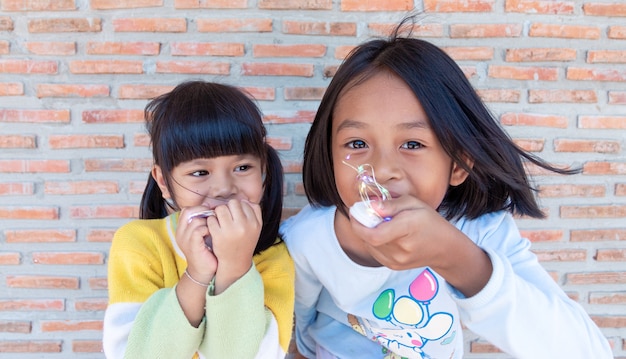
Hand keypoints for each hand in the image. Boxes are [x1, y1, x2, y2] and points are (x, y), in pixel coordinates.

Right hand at [177, 206, 217, 283]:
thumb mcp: (202, 235)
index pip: (187, 210)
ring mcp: (185, 239)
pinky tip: (213, 234)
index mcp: (182, 229)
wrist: (203, 271)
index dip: (199, 208)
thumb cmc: (206, 252)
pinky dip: (207, 230)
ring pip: (196, 220)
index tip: (211, 211)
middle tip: (214, 216)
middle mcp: (181, 233)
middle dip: (203, 211)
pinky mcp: (192, 245)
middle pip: (189, 211)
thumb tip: (213, 208)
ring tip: (215, 228)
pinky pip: (198, 230)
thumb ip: (203, 223)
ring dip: (208, 222)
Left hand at [207, 199, 261, 293]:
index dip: (237, 207)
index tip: (235, 215)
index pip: (243, 203)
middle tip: (226, 217)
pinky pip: (212, 219)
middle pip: (232, 203)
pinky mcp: (218, 235)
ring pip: (220, 209)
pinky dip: (211, 222)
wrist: (236, 262)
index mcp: (254, 222)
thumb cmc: (245, 242)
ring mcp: (230, 230)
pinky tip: (214, 228)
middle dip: (228, 208)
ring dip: (218, 213)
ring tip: (220, 221)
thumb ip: (255, 212)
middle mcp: (244, 225)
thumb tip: (245, 199)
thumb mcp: (256, 228)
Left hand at [353, 196, 491, 296]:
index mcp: (407, 228)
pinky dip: (373, 241)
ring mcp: (397, 260)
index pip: (373, 234)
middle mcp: (401, 248)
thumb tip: (370, 206)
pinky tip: (383, 234)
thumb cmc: (430, 221)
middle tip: (364, 213)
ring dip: (367, 233)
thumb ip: (391, 204)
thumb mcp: (414, 203)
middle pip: (369, 239)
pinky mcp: (394, 266)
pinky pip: (374, 252)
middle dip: (361, 225)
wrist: (445, 249)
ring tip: (379, 223)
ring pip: (369, 245)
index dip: (358, 223)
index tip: (355, 211)